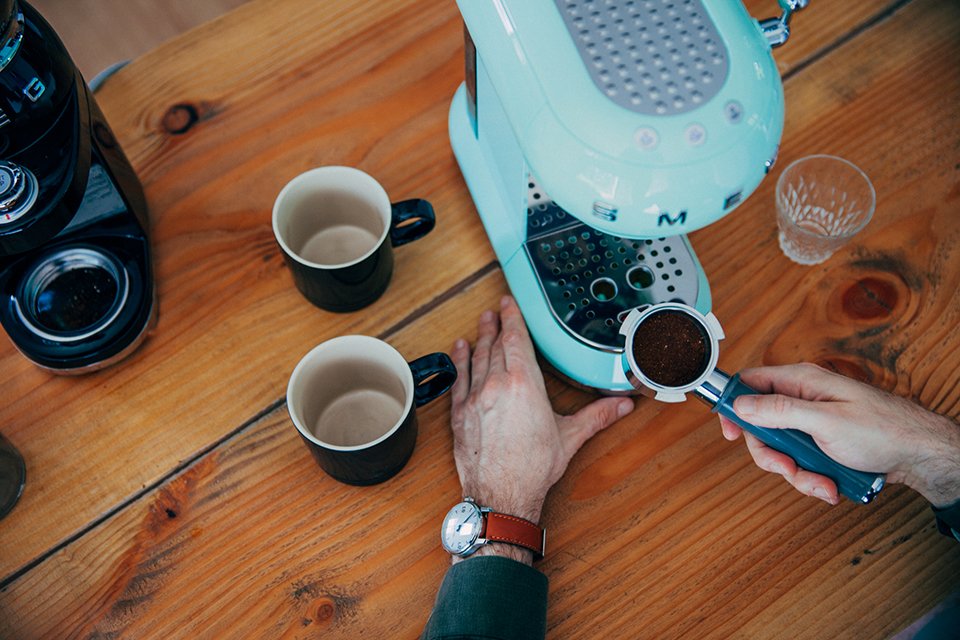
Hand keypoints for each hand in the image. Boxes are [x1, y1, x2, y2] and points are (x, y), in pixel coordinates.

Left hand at [448, 296, 633, 562]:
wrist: (502, 495)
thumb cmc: (533, 468)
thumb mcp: (570, 437)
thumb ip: (596, 416)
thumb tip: (622, 404)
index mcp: (524, 384)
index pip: (516, 340)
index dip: (513, 319)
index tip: (509, 304)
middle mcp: (496, 385)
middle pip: (495, 345)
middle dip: (496, 325)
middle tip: (495, 310)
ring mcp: (475, 398)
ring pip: (476, 359)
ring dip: (479, 339)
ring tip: (481, 323)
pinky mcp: (460, 414)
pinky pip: (459, 380)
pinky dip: (459, 362)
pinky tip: (459, 351)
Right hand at [718, 363, 959, 505]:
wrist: (920, 456)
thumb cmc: (883, 430)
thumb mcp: (825, 421)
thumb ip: (780, 411)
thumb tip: (741, 404)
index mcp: (801, 382)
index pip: (750, 384)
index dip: (734, 406)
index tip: (731, 432)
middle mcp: (803, 400)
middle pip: (762, 426)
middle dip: (772, 455)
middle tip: (787, 468)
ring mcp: (812, 423)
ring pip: (781, 450)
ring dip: (797, 473)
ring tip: (822, 482)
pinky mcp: (822, 445)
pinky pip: (801, 463)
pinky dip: (812, 478)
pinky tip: (831, 484)